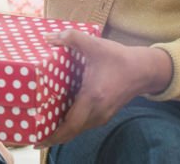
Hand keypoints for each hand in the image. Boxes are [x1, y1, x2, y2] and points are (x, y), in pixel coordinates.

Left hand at [37, 31, 171, 147]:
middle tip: (35, 136)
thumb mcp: (95, 44)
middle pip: (72, 131)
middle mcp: (99, 111)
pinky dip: (72, 126)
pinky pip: (86, 125)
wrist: (144, 70)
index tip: (38, 141)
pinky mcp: (106, 114)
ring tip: (44, 128)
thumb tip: (48, 37)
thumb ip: (71, 37)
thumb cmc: (119, 58)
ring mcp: (104, 115)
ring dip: (63, 131)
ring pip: (79, 129)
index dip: (54, 134)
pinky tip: (61, 119)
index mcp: (93, 97)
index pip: (71, 124)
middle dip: (53, 136)